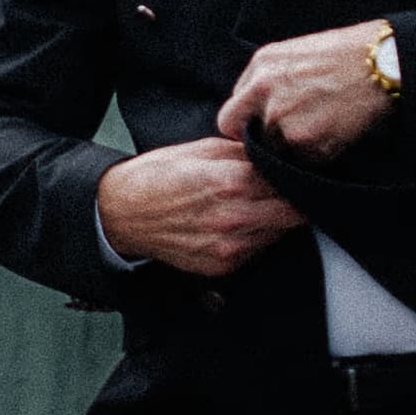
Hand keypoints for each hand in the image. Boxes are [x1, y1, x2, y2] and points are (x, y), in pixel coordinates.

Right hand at [96, 127, 307, 281]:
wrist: (122, 214)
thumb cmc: (158, 175)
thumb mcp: (201, 148)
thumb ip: (243, 152)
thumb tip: (275, 150)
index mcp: (231, 181)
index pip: (288, 182)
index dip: (294, 174)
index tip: (294, 169)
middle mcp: (234, 219)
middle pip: (293, 214)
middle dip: (294, 200)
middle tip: (286, 189)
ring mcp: (229, 248)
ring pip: (278, 234)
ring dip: (274, 220)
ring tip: (255, 204)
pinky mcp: (222, 266)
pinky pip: (256, 251)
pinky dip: (255, 237)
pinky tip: (238, 223)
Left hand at [223, 24, 396, 164]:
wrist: (381, 64)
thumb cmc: (345, 54)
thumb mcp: (295, 53)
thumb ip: (266, 79)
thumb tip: (254, 108)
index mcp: (260, 67)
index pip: (232, 114)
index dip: (247, 125)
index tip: (261, 130)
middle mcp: (264, 93)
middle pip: (247, 138)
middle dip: (260, 143)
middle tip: (284, 142)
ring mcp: (283, 119)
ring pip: (275, 152)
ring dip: (293, 149)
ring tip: (320, 131)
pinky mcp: (306, 142)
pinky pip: (302, 161)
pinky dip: (316, 155)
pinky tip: (334, 134)